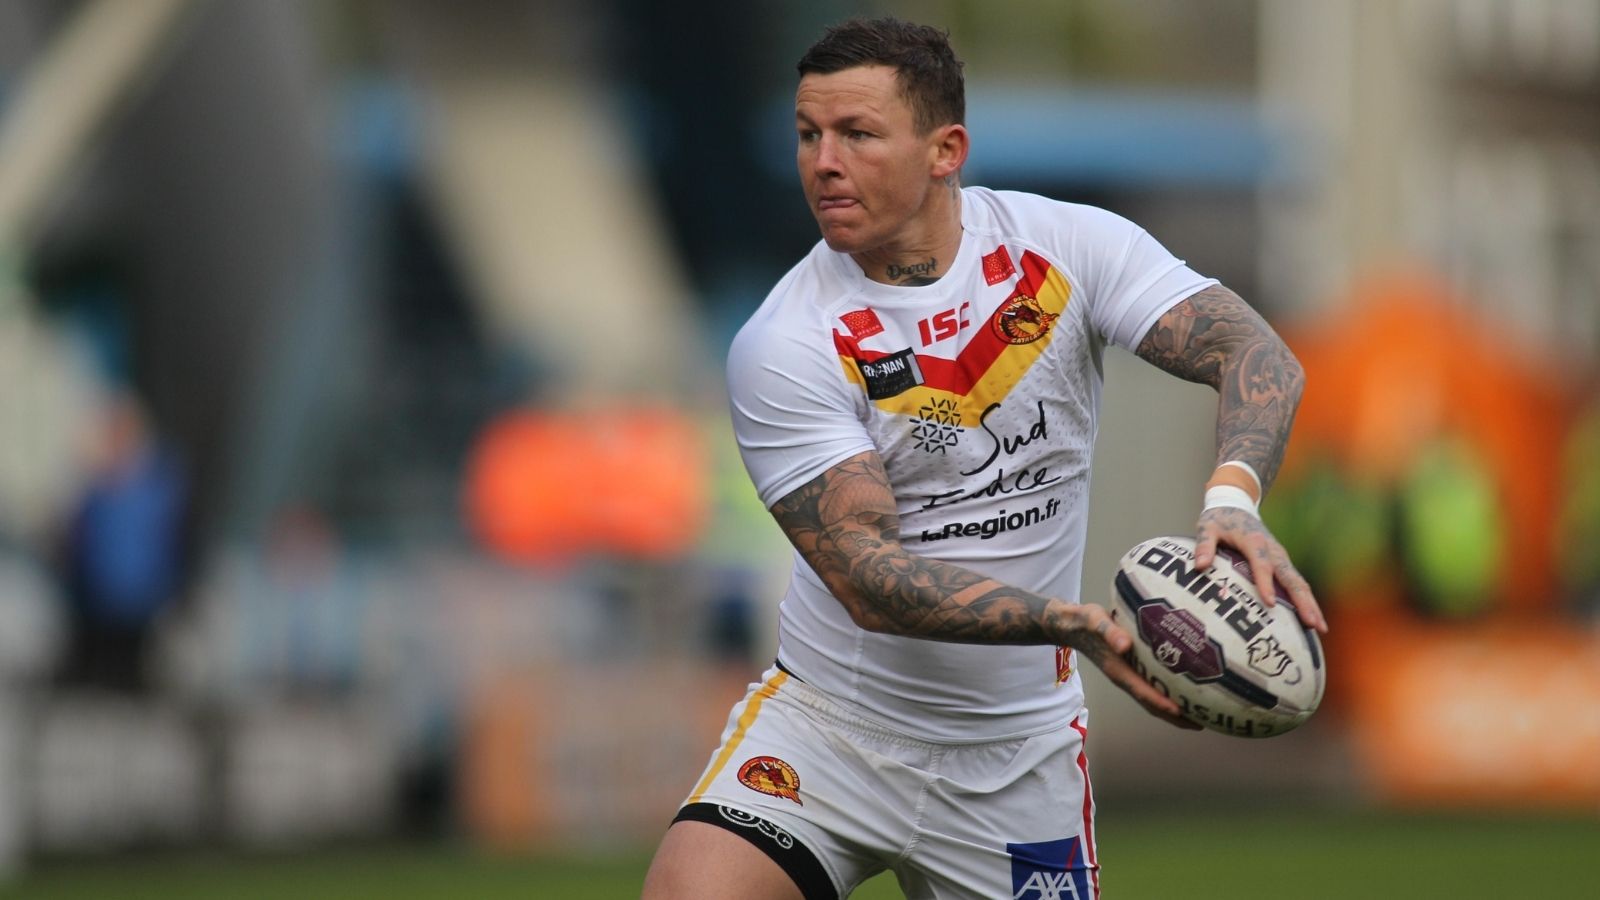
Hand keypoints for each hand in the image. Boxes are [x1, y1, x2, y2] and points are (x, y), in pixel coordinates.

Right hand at [1058, 602, 1201, 730]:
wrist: (1072, 624)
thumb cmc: (1086, 622)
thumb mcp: (1096, 622)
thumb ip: (1110, 632)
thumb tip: (1125, 645)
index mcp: (1118, 670)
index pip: (1143, 692)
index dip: (1162, 703)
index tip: (1183, 712)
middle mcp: (1125, 677)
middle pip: (1151, 704)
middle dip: (1174, 716)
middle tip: (1201, 723)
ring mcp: (1128, 675)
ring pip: (1152, 698)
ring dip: (1174, 710)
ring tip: (1199, 715)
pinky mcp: (1132, 668)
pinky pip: (1152, 687)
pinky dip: (1168, 694)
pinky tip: (1183, 691)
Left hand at [1195, 507, 1326, 633]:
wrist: (1236, 504)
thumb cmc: (1220, 519)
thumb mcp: (1207, 527)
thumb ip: (1204, 545)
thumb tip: (1199, 565)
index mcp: (1254, 541)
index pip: (1262, 565)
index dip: (1265, 583)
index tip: (1269, 603)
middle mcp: (1273, 550)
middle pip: (1291, 577)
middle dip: (1303, 601)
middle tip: (1313, 624)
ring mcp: (1281, 557)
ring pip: (1298, 582)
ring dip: (1310, 604)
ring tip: (1320, 628)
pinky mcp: (1282, 563)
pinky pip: (1296, 582)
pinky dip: (1305, 599)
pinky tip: (1311, 618)